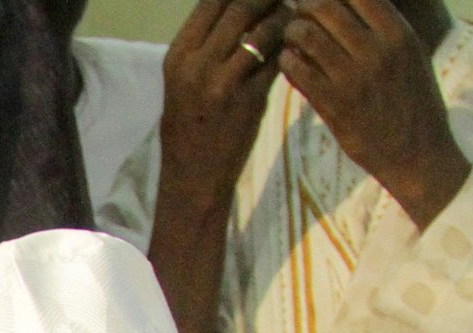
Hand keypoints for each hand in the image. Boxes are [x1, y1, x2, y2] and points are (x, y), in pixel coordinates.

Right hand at [159, 0, 289, 206]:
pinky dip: (289, 49)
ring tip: (294, 19)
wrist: (192, 175)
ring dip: (284, 19)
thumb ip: (208, 44)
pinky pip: (276, 61)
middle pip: (240, 7)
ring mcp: (222, 82)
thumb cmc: (189, 125)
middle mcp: (196, 64)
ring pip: (263, 30)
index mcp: (178, 54)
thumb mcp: (185, 79)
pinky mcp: (248, 100)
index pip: (212, 0)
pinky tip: (295, 48)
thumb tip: (240, 7)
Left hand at [282, 0, 470, 228]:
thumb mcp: (410, 54)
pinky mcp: (333, 105)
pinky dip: (286, 60)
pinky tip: (288, 62)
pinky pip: (297, 70)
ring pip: (306, 35)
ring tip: (291, 37)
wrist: (416, 152)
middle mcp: (376, 50)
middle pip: (326, 7)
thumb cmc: (412, 99)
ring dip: (291, 32)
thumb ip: (383, 27)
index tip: (322, 1)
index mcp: (398, 33)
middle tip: (299, 15)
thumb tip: (351, 4)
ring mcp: (353, 78)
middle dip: (305, 6)